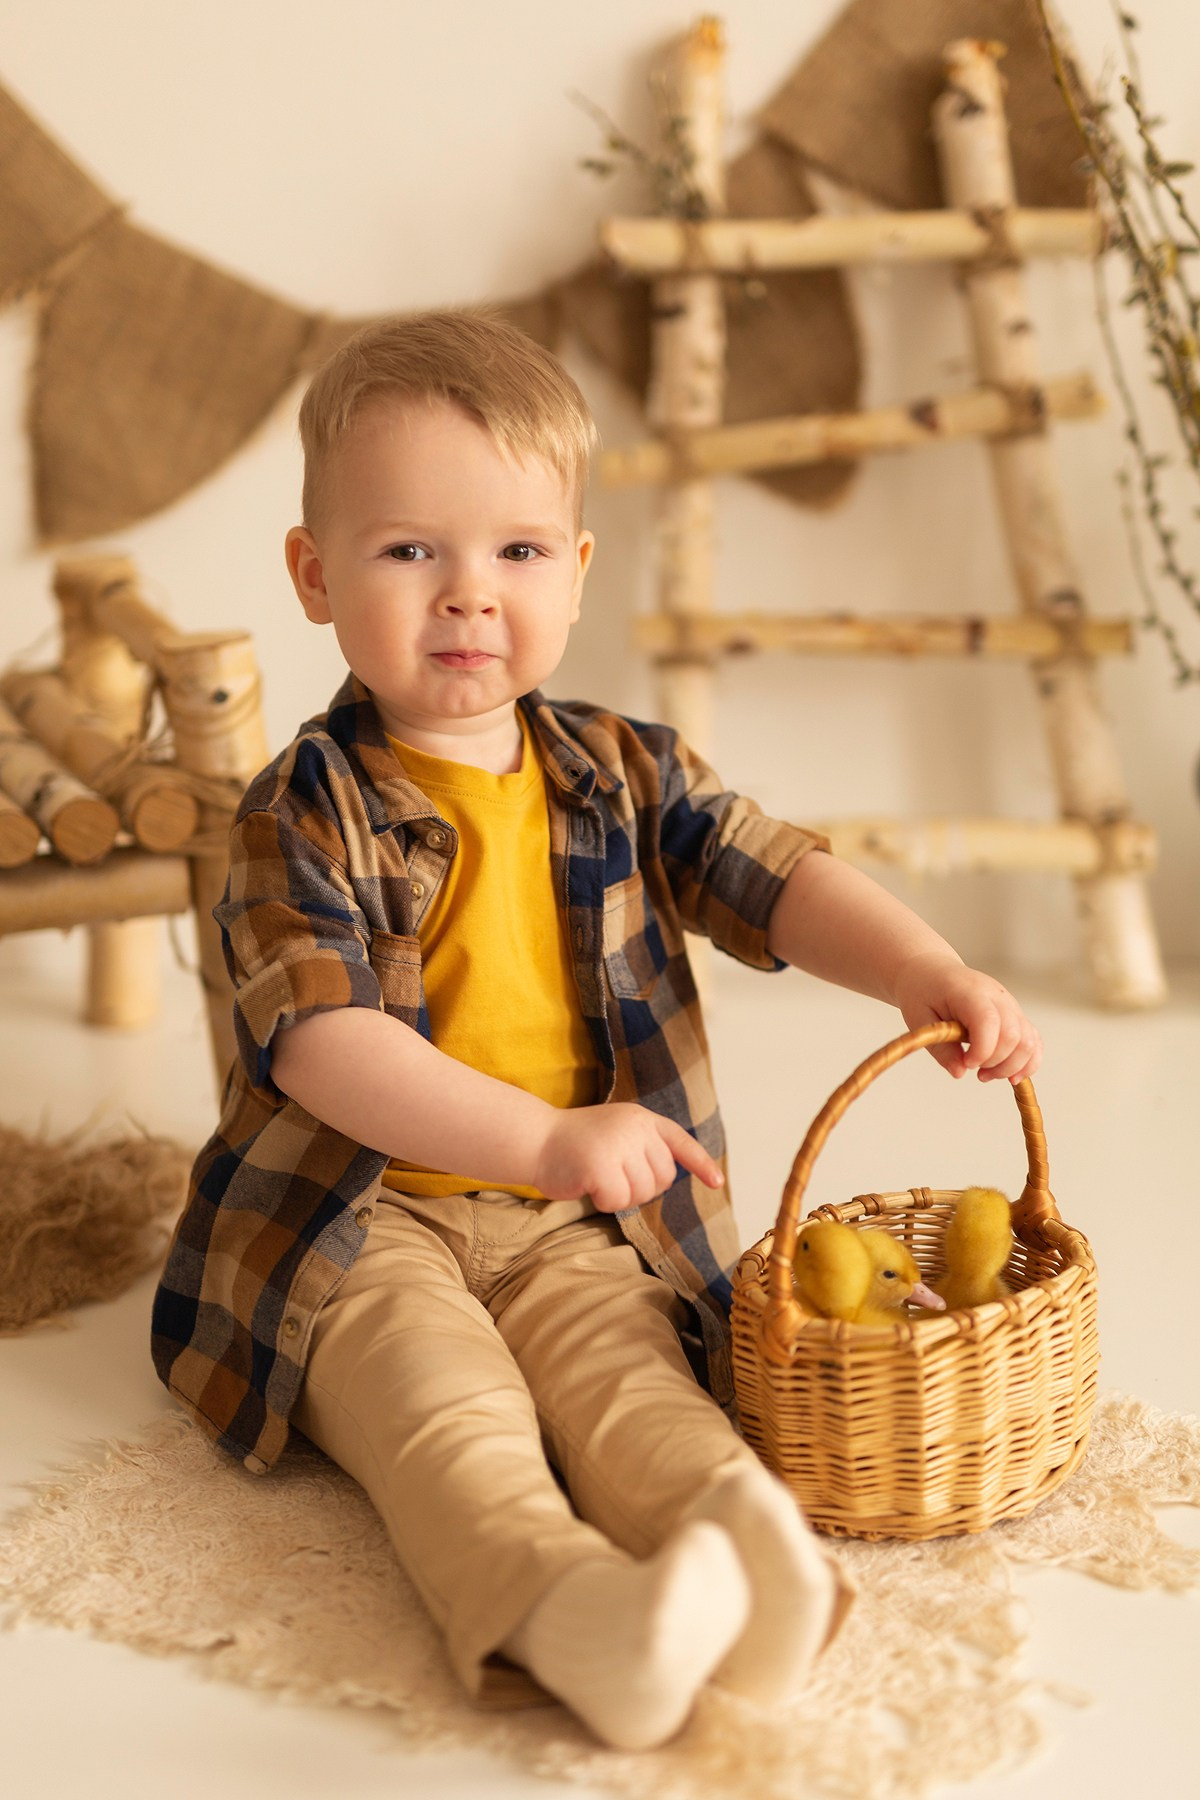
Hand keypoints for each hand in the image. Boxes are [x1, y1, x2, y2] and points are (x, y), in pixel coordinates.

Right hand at [532, 1102, 724, 1212]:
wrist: (536, 1139)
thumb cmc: (575, 1144)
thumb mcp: (616, 1133)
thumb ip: (642, 1147)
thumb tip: (667, 1177)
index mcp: (642, 1118)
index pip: (680, 1141)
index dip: (701, 1163)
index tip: (717, 1182)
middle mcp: (635, 1128)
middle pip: (663, 1178)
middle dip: (641, 1187)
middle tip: (612, 1175)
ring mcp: (619, 1145)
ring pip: (642, 1193)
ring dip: (620, 1195)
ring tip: (597, 1176)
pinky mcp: (602, 1166)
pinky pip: (618, 1201)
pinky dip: (603, 1201)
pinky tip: (587, 1185)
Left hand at [892, 952, 1042, 1084]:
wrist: (932, 971)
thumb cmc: (924, 991)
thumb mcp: (919, 1019)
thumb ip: (940, 1048)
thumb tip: (961, 1072)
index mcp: (970, 992)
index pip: (989, 1022)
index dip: (982, 1050)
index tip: (966, 1063)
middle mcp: (997, 996)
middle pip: (1015, 1036)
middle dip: (997, 1063)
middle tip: (975, 1071)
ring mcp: (1010, 1005)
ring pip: (1030, 1041)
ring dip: (1012, 1066)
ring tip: (986, 1074)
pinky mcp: (1015, 1015)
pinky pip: (1033, 1040)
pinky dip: (1028, 1061)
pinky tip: (1010, 1075)